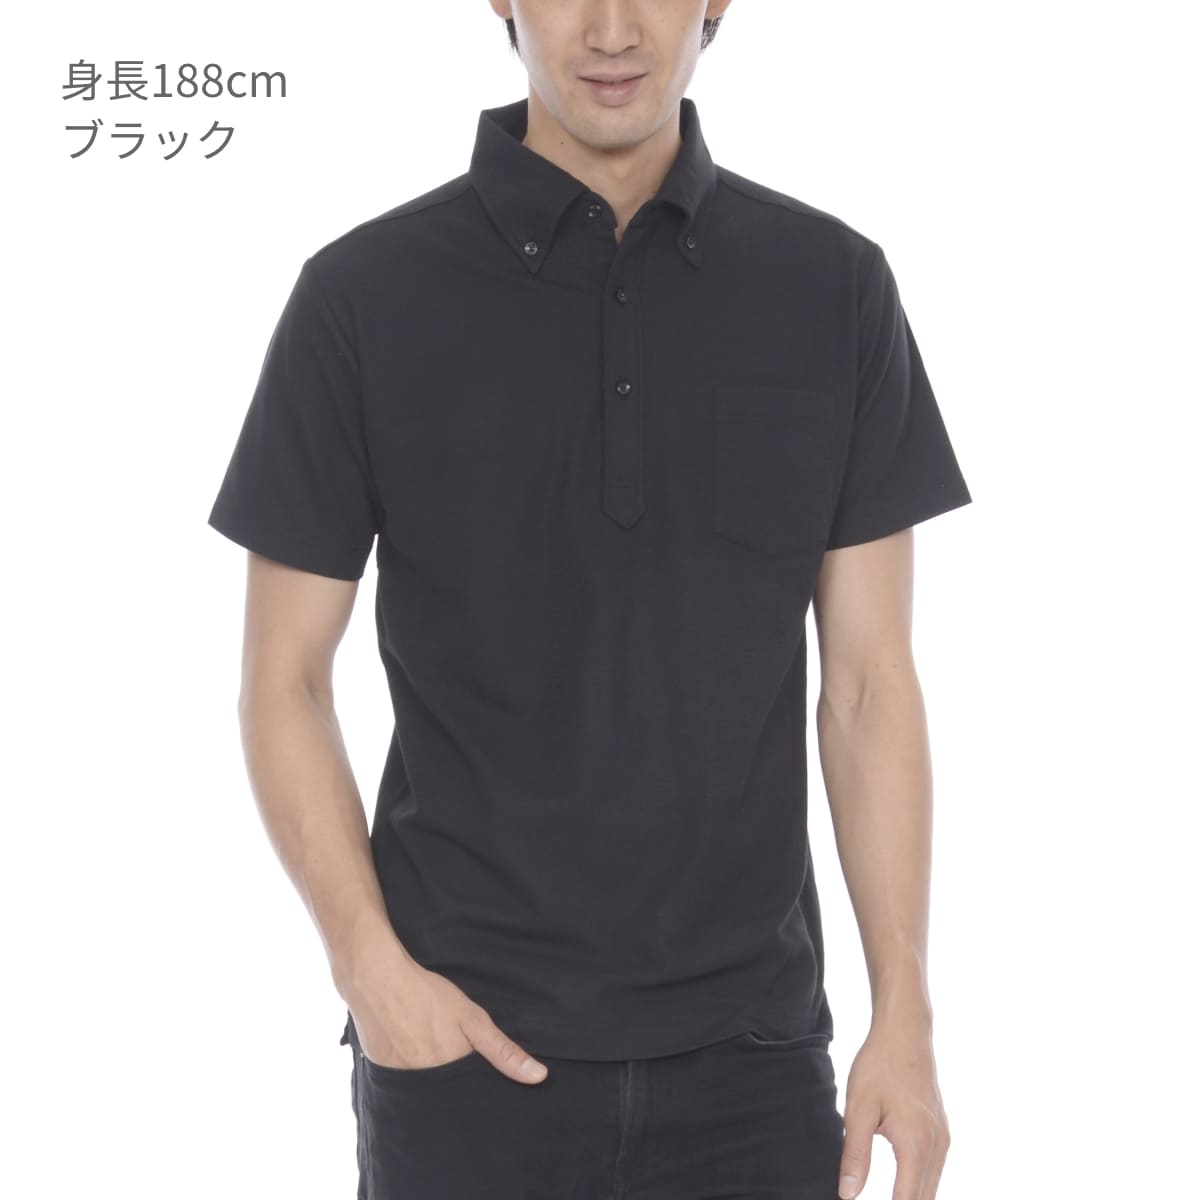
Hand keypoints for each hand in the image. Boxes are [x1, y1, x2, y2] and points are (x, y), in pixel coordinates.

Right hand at [345, 958, 549, 1084]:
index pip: (470, 1097)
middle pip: (445, 1095)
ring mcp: (399, 1081)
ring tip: (428, 1045)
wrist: (376, 979)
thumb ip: (503, 1051)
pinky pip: (402, 1079)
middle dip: (452, 1082)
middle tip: (449, 1049)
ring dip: (429, 1073)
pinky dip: (408, 1066)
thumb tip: (538, 1077)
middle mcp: (423, 1087)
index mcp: (449, 1075)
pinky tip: (410, 1043)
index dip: (477, 1088)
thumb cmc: (426, 995)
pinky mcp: (380, 1072)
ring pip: (424, 1087)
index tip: (478, 1075)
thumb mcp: (472, 1019)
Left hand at [837, 1022, 949, 1199]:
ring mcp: (943, 1138)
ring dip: (913, 1198)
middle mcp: (937, 1147)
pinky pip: (934, 1170)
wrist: (905, 1033)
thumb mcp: (858, 1109)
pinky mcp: (942, 1131)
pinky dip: (920, 1184)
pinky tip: (903, 1186)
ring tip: (890, 1196)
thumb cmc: (878, 1066)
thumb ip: (854, 1155)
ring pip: (932, 1187)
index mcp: (915, 1145)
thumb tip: (848, 1195)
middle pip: (925, 1199)